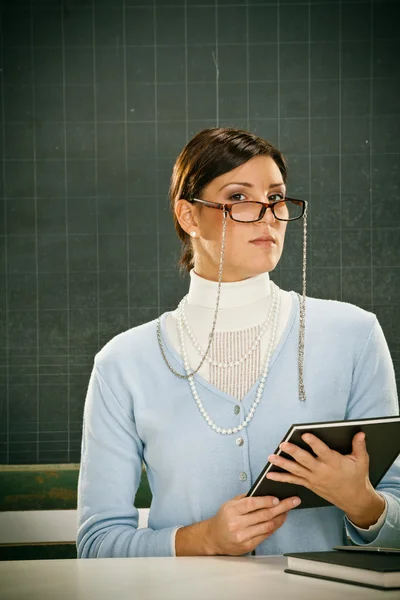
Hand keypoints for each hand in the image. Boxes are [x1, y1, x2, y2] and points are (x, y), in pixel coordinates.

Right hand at [205, 494, 300, 555]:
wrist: (214, 538)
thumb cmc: (224, 517)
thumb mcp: (230, 504)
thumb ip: (246, 498)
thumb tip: (265, 492)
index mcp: (232, 510)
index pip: (251, 504)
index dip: (266, 501)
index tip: (277, 498)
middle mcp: (237, 524)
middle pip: (264, 515)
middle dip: (281, 507)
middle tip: (293, 501)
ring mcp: (243, 536)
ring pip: (267, 526)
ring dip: (281, 517)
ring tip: (288, 510)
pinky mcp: (248, 545)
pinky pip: (266, 535)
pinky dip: (275, 526)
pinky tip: (280, 520)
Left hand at [266, 432, 383, 523]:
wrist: (353, 499)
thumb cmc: (357, 477)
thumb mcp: (362, 461)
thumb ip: (359, 446)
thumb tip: (360, 433)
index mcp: (334, 463)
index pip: (322, 451)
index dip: (314, 443)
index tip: (305, 435)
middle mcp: (322, 471)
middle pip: (305, 460)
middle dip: (293, 452)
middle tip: (283, 445)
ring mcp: (314, 478)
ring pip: (296, 470)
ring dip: (282, 464)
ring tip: (271, 458)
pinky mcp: (309, 484)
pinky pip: (293, 480)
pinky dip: (281, 478)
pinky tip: (270, 475)